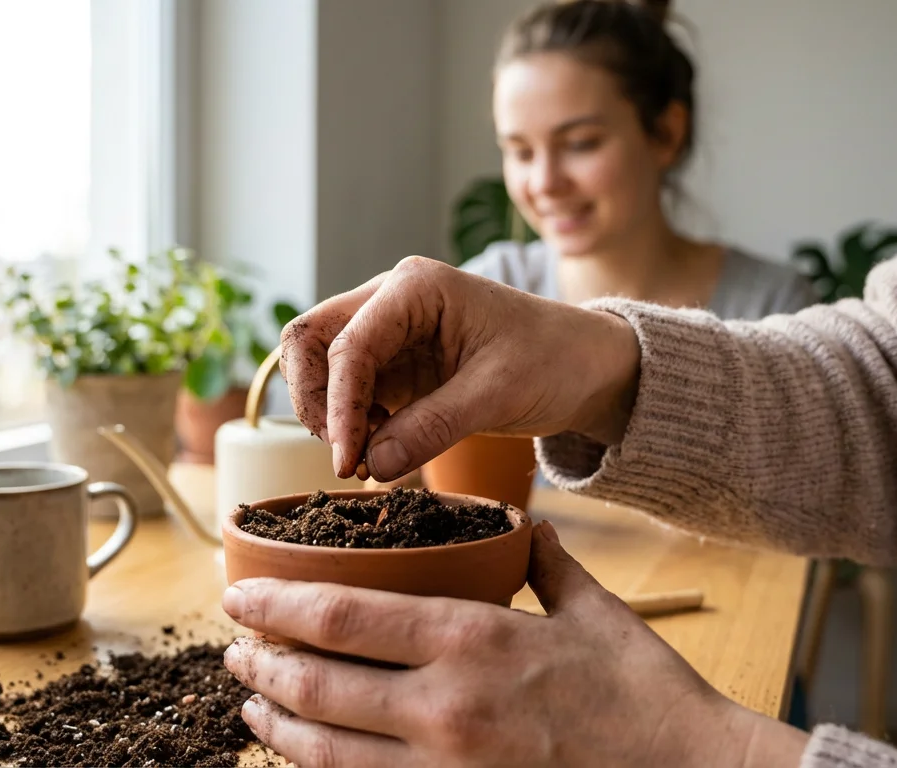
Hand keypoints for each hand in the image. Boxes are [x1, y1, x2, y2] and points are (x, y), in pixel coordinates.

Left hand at [220, 521, 808, 767]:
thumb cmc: (644, 692)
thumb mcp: (594, 610)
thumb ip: (546, 563)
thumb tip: (523, 527)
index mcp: (472, 640)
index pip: (342, 617)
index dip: (277, 607)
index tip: (240, 596)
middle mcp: (444, 707)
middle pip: (317, 685)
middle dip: (260, 668)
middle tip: (233, 653)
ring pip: (326, 750)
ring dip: (277, 725)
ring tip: (252, 707)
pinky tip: (306, 756)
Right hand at [279, 256, 641, 479]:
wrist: (585, 366)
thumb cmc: (552, 359)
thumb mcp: (498, 394)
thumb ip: (433, 427)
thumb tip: (372, 466)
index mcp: (415, 287)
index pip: (348, 345)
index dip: (339, 406)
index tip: (349, 461)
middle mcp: (390, 300)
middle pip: (310, 340)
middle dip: (314, 400)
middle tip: (344, 457)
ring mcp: (388, 332)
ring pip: (320, 366)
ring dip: (328, 415)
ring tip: (366, 460)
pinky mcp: (394, 366)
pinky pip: (348, 392)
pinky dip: (350, 425)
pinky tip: (380, 453)